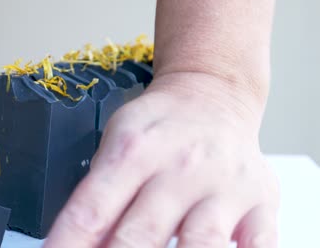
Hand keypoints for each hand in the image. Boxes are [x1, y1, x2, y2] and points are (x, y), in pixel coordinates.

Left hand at [44, 73, 278, 246]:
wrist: (212, 95)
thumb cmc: (162, 123)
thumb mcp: (118, 140)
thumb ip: (101, 193)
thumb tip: (85, 244)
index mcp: (134, 151)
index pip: (91, 211)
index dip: (67, 244)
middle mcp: (179, 168)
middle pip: (139, 236)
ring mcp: (223, 186)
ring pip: (199, 245)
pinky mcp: (260, 200)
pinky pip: (258, 245)